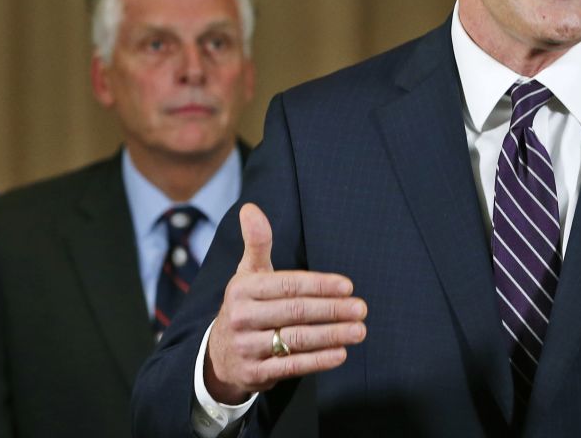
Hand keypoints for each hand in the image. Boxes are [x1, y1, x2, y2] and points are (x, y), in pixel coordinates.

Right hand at [203, 203, 366, 404]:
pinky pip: (291, 366)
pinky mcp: (254, 373)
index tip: (347, 286)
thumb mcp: (247, 274)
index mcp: (243, 288)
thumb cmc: (245, 306)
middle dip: (332, 310)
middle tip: (361, 308)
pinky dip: (318, 361)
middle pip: (295, 312)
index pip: (287, 285)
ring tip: (358, 330)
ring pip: (296, 339)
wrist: (219, 355)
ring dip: (332, 335)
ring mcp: (247, 346)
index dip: (319, 285)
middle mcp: (242, 317)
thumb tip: (251, 208)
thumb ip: (256, 242)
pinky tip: (341, 354)